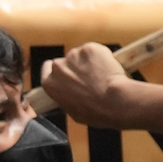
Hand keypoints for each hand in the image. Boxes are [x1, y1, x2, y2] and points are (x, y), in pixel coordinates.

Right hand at [35, 42, 162, 130]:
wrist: (114, 101)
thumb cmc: (96, 112)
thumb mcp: (74, 113)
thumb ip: (67, 98)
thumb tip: (71, 96)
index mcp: (50, 83)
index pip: (47, 68)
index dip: (60, 70)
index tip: (68, 72)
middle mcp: (58, 66)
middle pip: (67, 61)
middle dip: (78, 67)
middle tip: (93, 79)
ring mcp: (73, 55)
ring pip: (83, 55)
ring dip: (92, 63)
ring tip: (105, 78)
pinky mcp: (89, 48)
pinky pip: (97, 51)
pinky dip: (103, 57)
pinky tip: (111, 71)